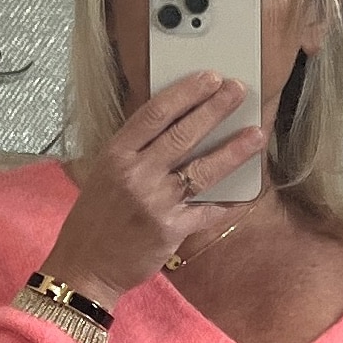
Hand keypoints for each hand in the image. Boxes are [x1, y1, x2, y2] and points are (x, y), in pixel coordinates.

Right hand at [41, 71, 264, 310]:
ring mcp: (154, 202)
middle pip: (183, 134)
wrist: (86, 265)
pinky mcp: (170, 230)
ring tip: (256, 135)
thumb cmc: (96, 218)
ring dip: (233, 150)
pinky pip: (207, 211)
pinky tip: (249, 192)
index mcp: (117, 154)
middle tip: (238, 90)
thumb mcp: (106, 173)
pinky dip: (229, 203)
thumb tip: (177, 125)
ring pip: (202, 170)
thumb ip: (136, 151)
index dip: (187, 93)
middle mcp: (136, 174)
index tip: (210, 78)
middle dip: (215, 109)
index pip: (155, 113)